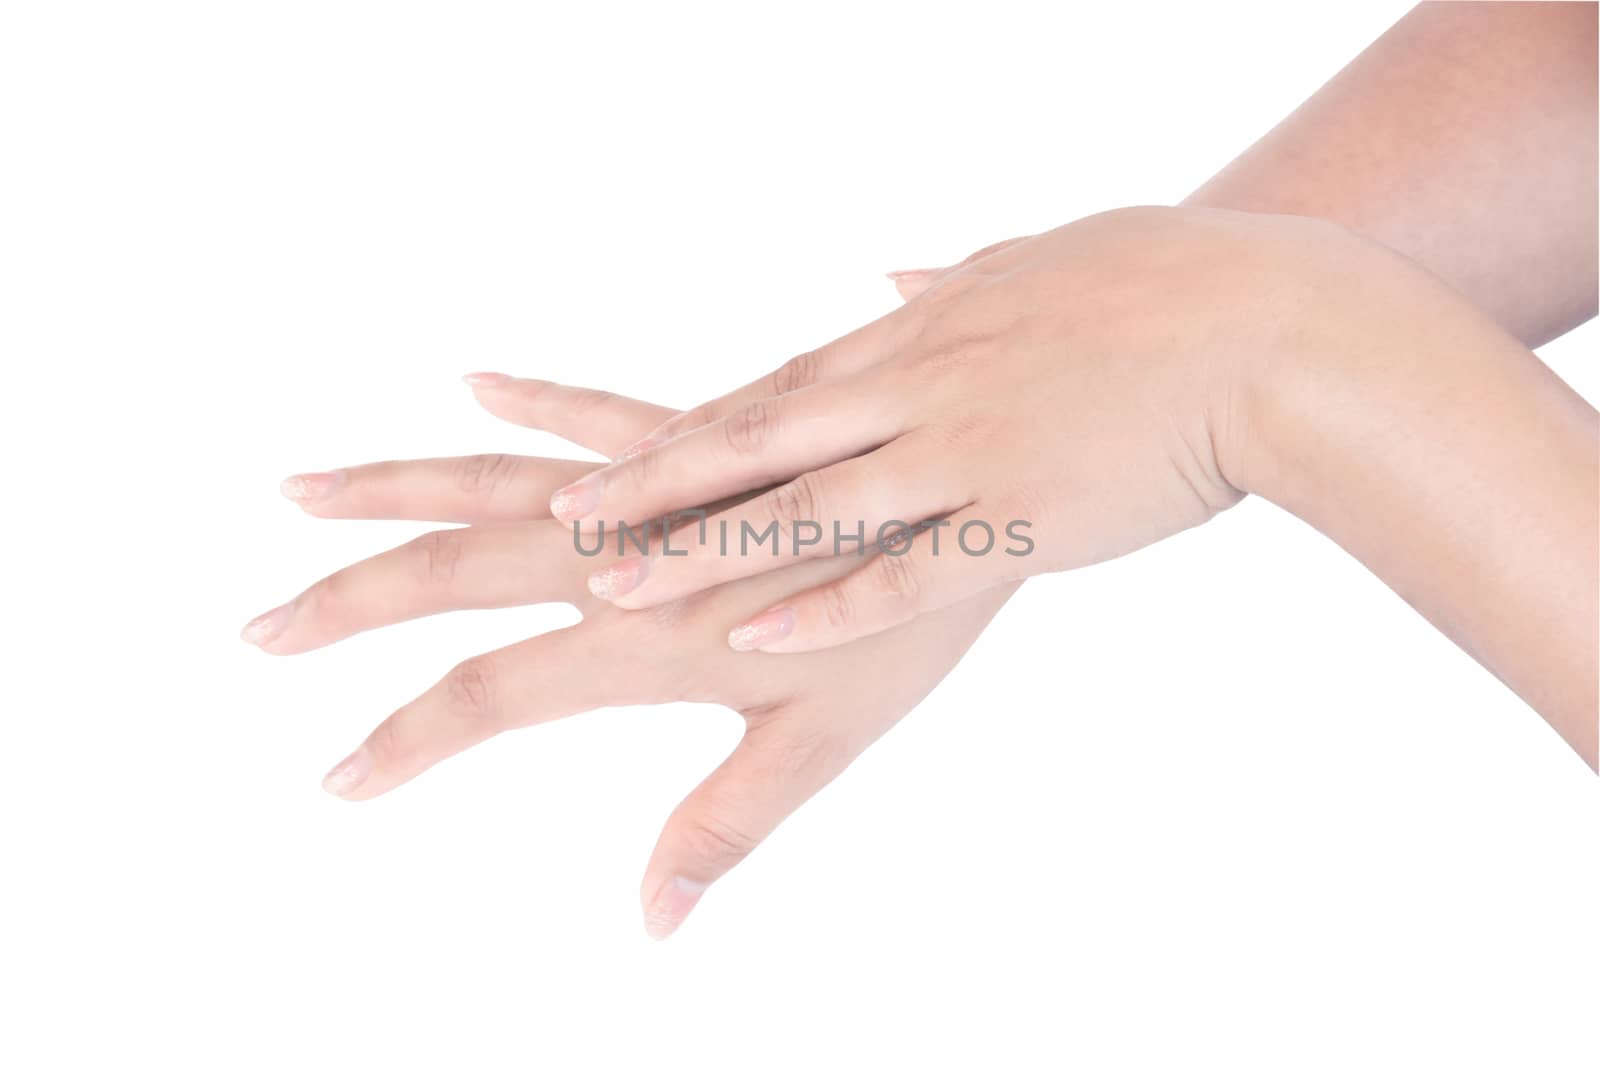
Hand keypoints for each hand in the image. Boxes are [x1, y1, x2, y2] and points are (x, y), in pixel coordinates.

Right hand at [242, 379, 1013, 936]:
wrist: (975, 489)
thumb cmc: (909, 625)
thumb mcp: (821, 739)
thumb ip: (723, 823)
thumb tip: (650, 922)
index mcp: (643, 637)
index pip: (489, 694)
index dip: (404, 739)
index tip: (333, 775)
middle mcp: (624, 553)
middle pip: (454, 570)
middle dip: (350, 601)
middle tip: (259, 623)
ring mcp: (652, 487)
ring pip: (494, 479)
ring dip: (394, 487)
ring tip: (302, 486)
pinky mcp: (697, 437)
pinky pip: (598, 412)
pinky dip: (534, 402)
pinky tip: (475, 379)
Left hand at [546, 206, 1303, 649]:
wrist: (1267, 326)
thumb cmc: (1170, 284)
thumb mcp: (1041, 260)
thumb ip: (955, 276)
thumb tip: (891, 274)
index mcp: (922, 336)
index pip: (775, 389)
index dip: (685, 427)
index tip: (605, 452)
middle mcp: (918, 389)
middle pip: (755, 437)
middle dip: (651, 482)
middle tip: (562, 518)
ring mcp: (962, 451)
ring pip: (804, 505)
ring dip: (702, 545)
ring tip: (611, 585)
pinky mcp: (1020, 515)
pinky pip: (906, 569)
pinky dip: (826, 600)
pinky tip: (754, 629)